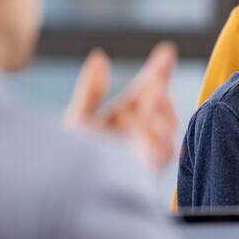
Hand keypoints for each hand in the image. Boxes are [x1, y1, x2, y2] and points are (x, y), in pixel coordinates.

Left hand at [64, 42, 178, 172]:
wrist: (70, 188)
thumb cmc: (71, 157)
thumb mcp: (78, 117)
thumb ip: (91, 88)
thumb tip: (99, 57)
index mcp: (126, 113)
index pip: (148, 87)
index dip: (159, 68)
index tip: (167, 50)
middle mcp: (141, 128)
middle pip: (160, 102)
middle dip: (159, 89)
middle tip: (153, 80)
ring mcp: (149, 147)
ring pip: (168, 124)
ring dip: (162, 109)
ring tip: (153, 96)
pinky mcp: (151, 166)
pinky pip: (163, 148)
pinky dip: (157, 135)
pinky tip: (149, 124)